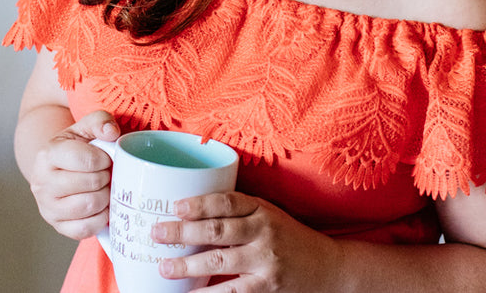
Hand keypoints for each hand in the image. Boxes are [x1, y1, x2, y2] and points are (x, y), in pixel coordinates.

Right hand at [28, 110, 119, 238]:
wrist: (59, 168)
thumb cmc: (77, 147)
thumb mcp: (85, 127)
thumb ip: (100, 120)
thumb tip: (111, 132)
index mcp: (48, 155)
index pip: (84, 160)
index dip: (104, 159)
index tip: (106, 158)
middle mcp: (42, 183)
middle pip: (90, 184)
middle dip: (106, 178)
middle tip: (107, 173)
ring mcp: (47, 207)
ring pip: (88, 207)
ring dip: (105, 197)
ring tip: (105, 188)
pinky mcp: (57, 226)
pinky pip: (85, 229)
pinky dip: (100, 218)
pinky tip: (101, 206)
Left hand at [151, 191, 339, 292]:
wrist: (329, 269)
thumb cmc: (290, 239)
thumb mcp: (270, 216)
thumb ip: (240, 213)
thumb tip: (193, 214)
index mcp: (262, 210)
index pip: (227, 202)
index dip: (199, 203)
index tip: (175, 206)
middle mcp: (264, 233)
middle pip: (217, 230)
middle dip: (182, 232)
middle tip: (157, 233)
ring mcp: (265, 262)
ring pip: (219, 261)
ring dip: (187, 265)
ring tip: (164, 268)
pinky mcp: (266, 289)